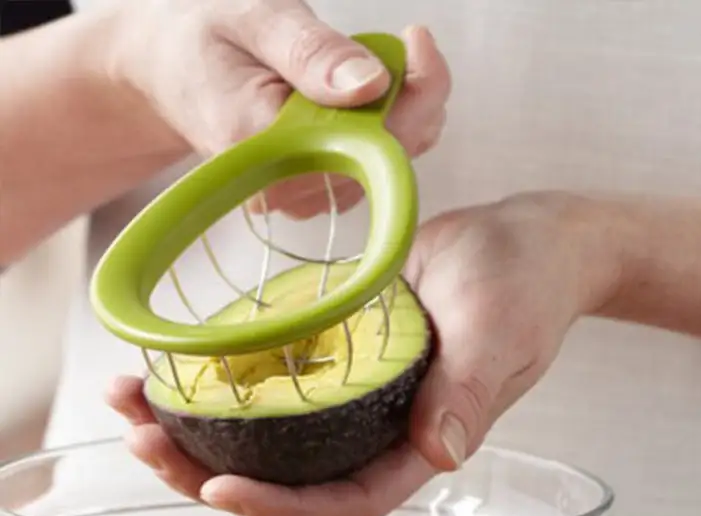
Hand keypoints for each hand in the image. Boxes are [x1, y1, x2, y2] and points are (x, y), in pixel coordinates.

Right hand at [107, 0, 449, 216]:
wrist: (171, 70)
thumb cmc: (207, 39)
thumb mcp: (255, 18)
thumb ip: (313, 52)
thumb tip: (373, 85)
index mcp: (267, 147)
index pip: (367, 139)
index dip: (412, 94)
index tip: (417, 39)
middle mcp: (286, 190)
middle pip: (387, 158)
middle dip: (410, 98)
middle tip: (399, 45)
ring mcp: (301, 199)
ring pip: (388, 164)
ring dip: (397, 112)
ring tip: (361, 70)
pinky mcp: (314, 196)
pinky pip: (373, 168)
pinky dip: (383, 128)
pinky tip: (358, 100)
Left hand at [108, 192, 624, 515]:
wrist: (522, 242)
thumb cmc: (524, 284)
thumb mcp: (499, 331)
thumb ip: (469, 391)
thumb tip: (442, 455)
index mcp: (419, 444)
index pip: (349, 502)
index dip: (284, 509)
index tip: (219, 487)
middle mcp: (378, 431)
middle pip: (289, 482)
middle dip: (210, 474)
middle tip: (143, 439)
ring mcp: (352, 396)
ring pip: (267, 437)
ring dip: (196, 429)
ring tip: (131, 401)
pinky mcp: (335, 354)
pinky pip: (272, 380)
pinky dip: (219, 377)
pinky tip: (169, 361)